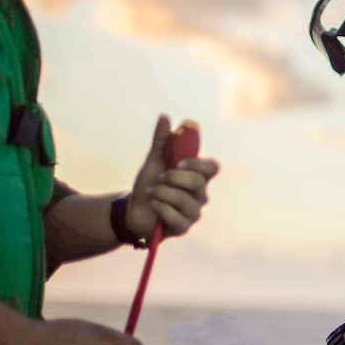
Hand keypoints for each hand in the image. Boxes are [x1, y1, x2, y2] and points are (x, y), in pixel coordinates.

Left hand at [127, 115, 219, 238]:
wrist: (133, 210)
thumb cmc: (149, 184)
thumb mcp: (154, 161)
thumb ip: (162, 141)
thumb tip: (165, 116)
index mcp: (197, 176)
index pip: (212, 168)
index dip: (199, 164)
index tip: (179, 161)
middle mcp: (199, 194)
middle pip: (199, 183)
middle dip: (175, 178)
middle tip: (160, 177)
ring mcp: (193, 212)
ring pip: (186, 200)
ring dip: (164, 193)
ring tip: (152, 193)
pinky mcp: (183, 227)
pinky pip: (177, 218)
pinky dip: (162, 209)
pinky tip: (153, 206)